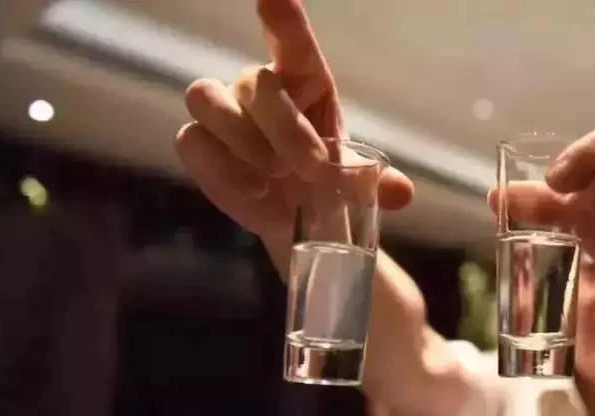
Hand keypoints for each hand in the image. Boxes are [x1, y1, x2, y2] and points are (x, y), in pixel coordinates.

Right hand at [175, 0, 412, 251]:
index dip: (283, 18)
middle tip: (311, 169)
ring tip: (273, 179)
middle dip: (286, 129)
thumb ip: (375, 183)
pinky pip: (194, 141)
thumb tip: (400, 192)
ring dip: (244, 141)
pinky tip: (255, 192)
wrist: (293, 217)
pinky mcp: (197, 141)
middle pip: (256, 82)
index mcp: (304, 77)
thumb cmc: (323, 180)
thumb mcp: (355, 181)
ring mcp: (222, 108)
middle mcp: (258, 83)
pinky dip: (223, 172)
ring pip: (206, 98)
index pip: (291, 38)